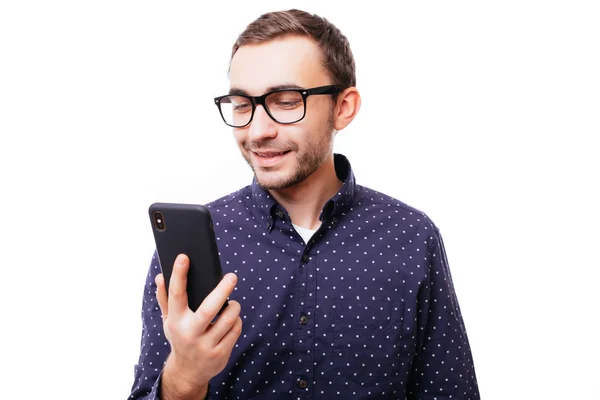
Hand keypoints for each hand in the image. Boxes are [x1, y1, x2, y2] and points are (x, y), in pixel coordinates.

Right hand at [155, 254, 241, 397]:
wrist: (188, 371)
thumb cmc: (180, 336)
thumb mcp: (169, 320)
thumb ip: (165, 298)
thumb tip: (160, 276)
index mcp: (175, 320)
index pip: (176, 295)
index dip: (179, 274)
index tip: (184, 257)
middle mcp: (189, 333)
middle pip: (209, 308)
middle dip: (222, 290)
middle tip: (232, 276)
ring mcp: (205, 345)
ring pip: (229, 318)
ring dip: (234, 307)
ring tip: (232, 304)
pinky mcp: (220, 354)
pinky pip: (235, 330)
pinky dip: (236, 321)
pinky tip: (231, 321)